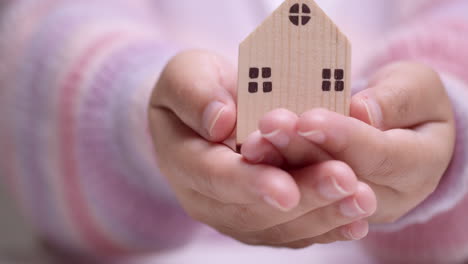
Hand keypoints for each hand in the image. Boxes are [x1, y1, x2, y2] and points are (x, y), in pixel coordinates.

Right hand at [148, 50, 374, 247]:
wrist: (208, 115)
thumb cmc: (199, 89)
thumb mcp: (186, 75)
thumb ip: (194, 94)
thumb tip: (220, 122)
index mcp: (183, 161)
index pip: (215, 177)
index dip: (251, 183)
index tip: (287, 188)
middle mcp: (208, 199)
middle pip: (253, 211)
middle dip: (302, 198)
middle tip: (344, 181)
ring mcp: (235, 213)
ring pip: (278, 227)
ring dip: (322, 216)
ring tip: (360, 199)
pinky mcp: (261, 219)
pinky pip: (292, 231)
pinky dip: (326, 228)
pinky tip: (356, 220)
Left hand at [242, 62, 454, 222]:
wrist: (395, 127)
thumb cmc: (405, 99)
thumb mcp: (415, 87)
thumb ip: (396, 99)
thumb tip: (362, 113)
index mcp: (421, 165)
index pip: (381, 156)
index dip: (343, 138)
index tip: (309, 119)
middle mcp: (389, 197)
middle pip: (340, 180)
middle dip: (302, 152)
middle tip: (271, 125)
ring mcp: (355, 209)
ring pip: (314, 197)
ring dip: (279, 169)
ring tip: (253, 143)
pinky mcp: (329, 209)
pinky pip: (299, 202)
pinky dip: (272, 180)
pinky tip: (252, 158)